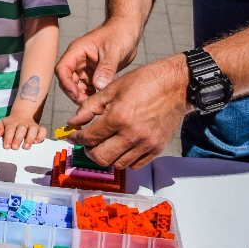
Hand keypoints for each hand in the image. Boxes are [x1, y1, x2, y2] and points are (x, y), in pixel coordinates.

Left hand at [0, 112, 47, 149]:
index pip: (10, 129)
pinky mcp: (39, 128)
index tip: (7, 146)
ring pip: (33, 129)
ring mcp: (31, 126)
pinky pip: (43, 131)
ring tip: (26, 147)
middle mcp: (22, 124)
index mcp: (12, 123)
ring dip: (29, 138)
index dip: (8, 138)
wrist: (22, 114)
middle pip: (21, 129)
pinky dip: (41, 136)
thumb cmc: (10, 123)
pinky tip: (37, 142)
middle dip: (18, 139)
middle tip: (15, 147)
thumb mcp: (1, 123)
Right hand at [55, 17, 143, 104]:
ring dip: (82, 96)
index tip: (76, 95)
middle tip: (87, 104)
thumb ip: (106, 68)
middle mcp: (78, 60)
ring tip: (95, 104)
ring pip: (77, 86)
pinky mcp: (94, 73)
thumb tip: (99, 86)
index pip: (62, 69)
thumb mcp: (114, 50)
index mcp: (77, 51)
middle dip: (74, 93)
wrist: (128, 31)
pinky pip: (88, 87)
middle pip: (67, 80)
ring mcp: (85, 67)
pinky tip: (100, 99)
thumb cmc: (119, 34)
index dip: (66, 84)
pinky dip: (91, 95)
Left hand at [65, 54, 190, 168]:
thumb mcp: (111, 88)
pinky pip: (135, 164)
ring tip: (104, 144)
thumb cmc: (144, 82)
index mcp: (118, 117)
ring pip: (118, 164)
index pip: (89, 137)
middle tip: (87, 143)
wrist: (176, 86)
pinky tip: (121, 147)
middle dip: (89, 151)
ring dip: (107, 156)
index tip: (72, 136)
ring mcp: (146, 144)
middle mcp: (132, 134)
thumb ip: (89, 107)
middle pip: (101, 158)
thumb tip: (73, 122)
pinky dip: (124, 159)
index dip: (76, 139)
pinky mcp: (157, 148)